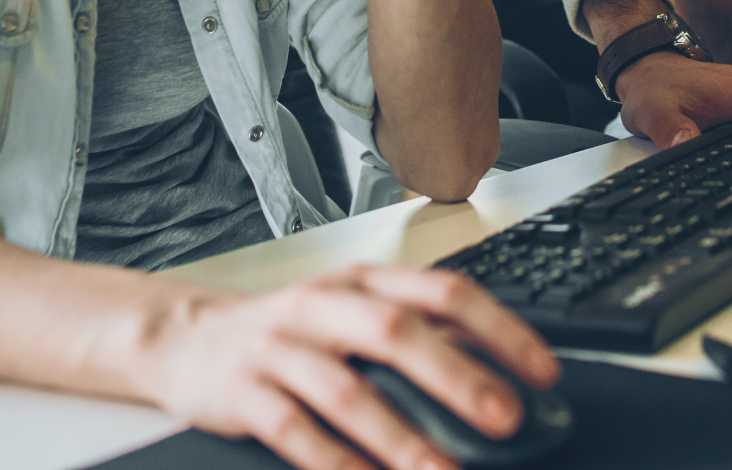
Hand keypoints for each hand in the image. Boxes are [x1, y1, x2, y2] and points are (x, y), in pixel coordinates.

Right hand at [138, 265, 558, 469]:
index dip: (498, 328)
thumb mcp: (354, 313)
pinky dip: (337, 464)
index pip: (442, 290)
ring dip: (403, 437)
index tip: (543, 370)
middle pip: (397, 331)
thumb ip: (418, 333)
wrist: (188, 337)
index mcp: (363, 280)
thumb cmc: (290, 329)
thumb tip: (499, 370)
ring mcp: (282, 347)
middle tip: (506, 418)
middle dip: (457, 376)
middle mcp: (325, 304)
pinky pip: (295, 431)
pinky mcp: (245, 392)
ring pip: (349, 389)